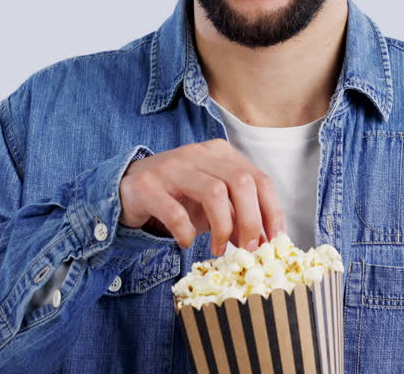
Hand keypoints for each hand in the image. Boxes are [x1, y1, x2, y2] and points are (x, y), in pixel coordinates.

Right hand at [118, 139, 285, 255]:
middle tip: (247, 249)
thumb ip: (238, 215)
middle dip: (251, 221)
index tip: (275, 240)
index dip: (272, 211)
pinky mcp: (148, 185)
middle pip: (241, 183)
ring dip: (222, 228)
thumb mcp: (213, 204)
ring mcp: (172, 167)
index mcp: (221, 154)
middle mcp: (199, 154)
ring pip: (214, 193)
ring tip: (217, 250)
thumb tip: (265, 241)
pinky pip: (175, 212)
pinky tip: (185, 242)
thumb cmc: (179, 197)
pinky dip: (186, 233)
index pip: (259, 179)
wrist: (127, 189)